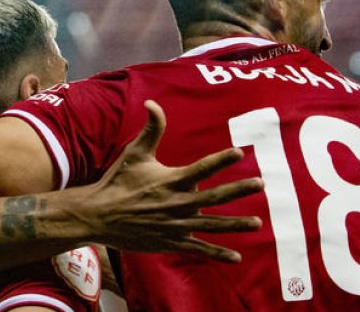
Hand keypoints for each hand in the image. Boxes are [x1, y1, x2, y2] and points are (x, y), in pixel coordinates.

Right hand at [62, 100, 262, 262]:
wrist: (99, 215)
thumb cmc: (117, 181)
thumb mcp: (134, 153)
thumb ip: (150, 129)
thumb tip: (153, 102)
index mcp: (170, 180)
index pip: (202, 168)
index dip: (222, 160)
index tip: (240, 153)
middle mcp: (177, 203)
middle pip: (216, 196)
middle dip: (239, 190)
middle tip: (261, 184)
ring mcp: (176, 225)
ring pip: (213, 224)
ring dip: (237, 224)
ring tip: (258, 222)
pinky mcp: (171, 242)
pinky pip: (199, 248)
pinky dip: (218, 254)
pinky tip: (236, 257)